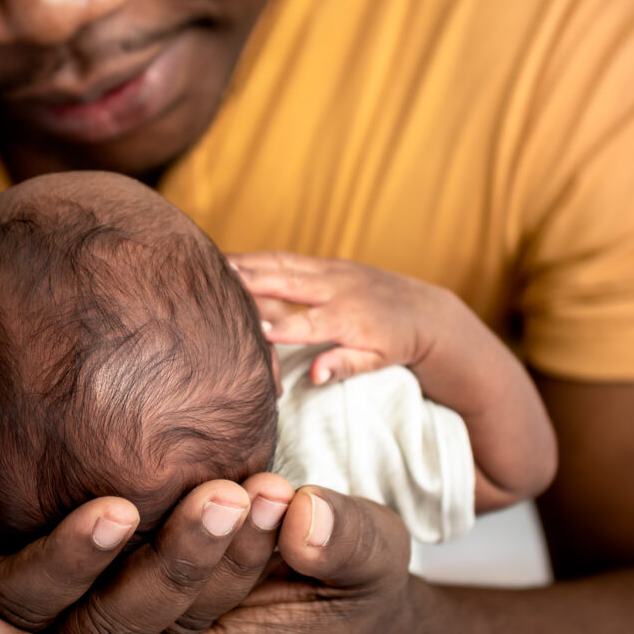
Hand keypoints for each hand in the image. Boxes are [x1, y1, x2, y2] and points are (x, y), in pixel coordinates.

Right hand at [229, 252, 456, 384]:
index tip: (255, 331)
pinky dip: (257, 257)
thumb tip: (316, 375)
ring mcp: (331, 271)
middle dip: (251, 281)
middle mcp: (337, 288)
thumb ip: (346, 366)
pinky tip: (230, 259)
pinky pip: (287, 259)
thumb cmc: (397, 343)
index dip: (281, 328)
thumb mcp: (378, 361)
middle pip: (287, 283)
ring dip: (246, 262)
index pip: (309, 324)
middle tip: (214, 280)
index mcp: (348, 318)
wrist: (424, 311)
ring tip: (209, 261)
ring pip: (282, 264)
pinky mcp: (328, 263)